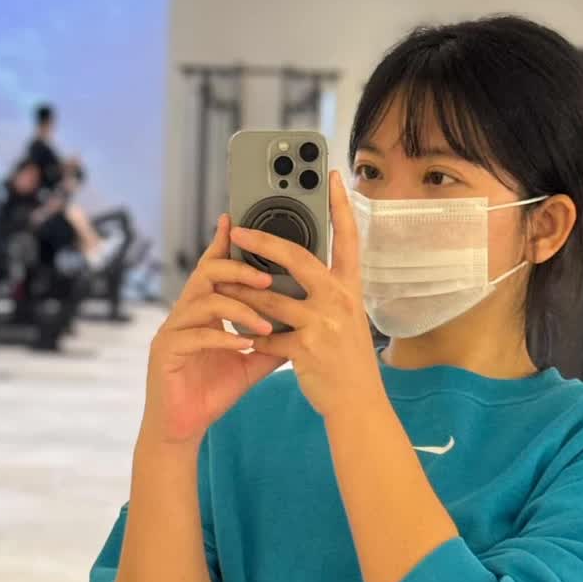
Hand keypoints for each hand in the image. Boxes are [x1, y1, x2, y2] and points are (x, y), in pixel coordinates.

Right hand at [141, 214, 288, 447]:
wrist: (183, 428)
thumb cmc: (212, 392)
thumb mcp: (250, 362)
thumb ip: (271, 341)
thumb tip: (303, 324)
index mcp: (203, 311)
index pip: (214, 269)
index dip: (224, 244)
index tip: (237, 221)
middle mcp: (184, 314)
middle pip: (207, 274)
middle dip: (239, 272)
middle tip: (269, 280)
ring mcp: (172, 331)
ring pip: (203, 302)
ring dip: (239, 310)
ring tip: (265, 325)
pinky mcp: (166, 352)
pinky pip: (196, 336)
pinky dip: (224, 339)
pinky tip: (244, 346)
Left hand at [225, 170, 381, 422]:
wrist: (359, 405)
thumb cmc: (347, 361)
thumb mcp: (346, 319)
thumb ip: (325, 292)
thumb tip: (293, 269)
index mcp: (350, 288)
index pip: (348, 237)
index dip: (340, 205)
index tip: (332, 175)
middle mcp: (340, 300)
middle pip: (298, 258)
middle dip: (264, 241)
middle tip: (238, 231)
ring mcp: (323, 323)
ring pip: (271, 298)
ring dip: (244, 294)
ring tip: (223, 286)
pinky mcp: (306, 348)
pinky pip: (266, 335)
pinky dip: (249, 335)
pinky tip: (238, 334)